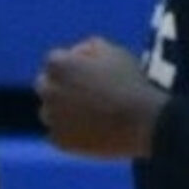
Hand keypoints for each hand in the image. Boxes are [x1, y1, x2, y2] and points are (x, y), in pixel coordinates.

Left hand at [36, 36, 165, 160]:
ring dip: (61, 111)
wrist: (144, 122)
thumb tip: (77, 52)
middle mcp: (49, 90)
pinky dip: (68, 134)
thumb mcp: (114, 53)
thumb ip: (91, 47)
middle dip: (59, 87)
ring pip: (48, 112)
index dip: (72, 66)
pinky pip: (57, 135)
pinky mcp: (59, 141)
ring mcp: (52, 117)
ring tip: (89, 114)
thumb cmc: (131, 83)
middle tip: (82, 95)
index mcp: (59, 65)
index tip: (89, 74)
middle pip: (45, 86)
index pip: (54, 62)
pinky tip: (89, 131)